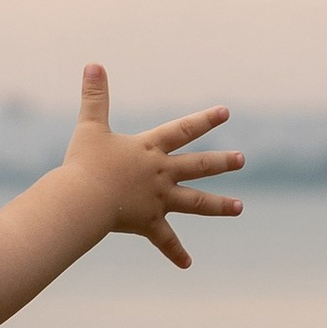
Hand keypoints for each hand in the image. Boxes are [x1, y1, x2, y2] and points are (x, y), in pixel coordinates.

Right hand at [66, 61, 241, 269]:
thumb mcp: (89, 126)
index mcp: (150, 149)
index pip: (183, 130)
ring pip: (195, 202)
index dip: (205, 120)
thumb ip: (95, 96)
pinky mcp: (148, 223)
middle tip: (242, 160)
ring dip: (218, 205)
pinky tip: (187, 264)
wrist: (83, 199)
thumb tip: (93, 63)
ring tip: (240, 208)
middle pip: (198, 166)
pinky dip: (175, 252)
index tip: (226, 113)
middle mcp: (161, 173)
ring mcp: (158, 200)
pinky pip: (165, 240)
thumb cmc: (84, 163)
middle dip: (221, 162)